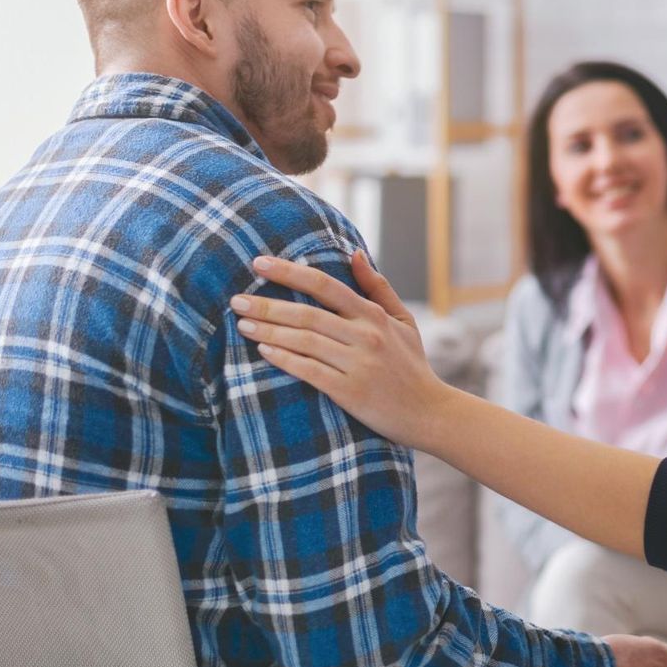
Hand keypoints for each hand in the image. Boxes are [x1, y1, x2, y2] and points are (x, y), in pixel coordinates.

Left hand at [231, 251, 444, 442]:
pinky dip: (284, 359)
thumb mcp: (403, 321)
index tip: (260, 262)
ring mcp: (358, 365)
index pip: (326, 285)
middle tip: (236, 299)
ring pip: (304, 341)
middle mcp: (366, 336)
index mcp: (374, 316)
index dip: (290, 272)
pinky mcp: (350, 392)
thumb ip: (378, 287)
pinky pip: (309, 371)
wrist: (429, 412)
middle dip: (268, 304)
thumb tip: (354, 254)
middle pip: (308, 314)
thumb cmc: (412, 366)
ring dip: (270, 330)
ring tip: (243, 323)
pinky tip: (264, 350)